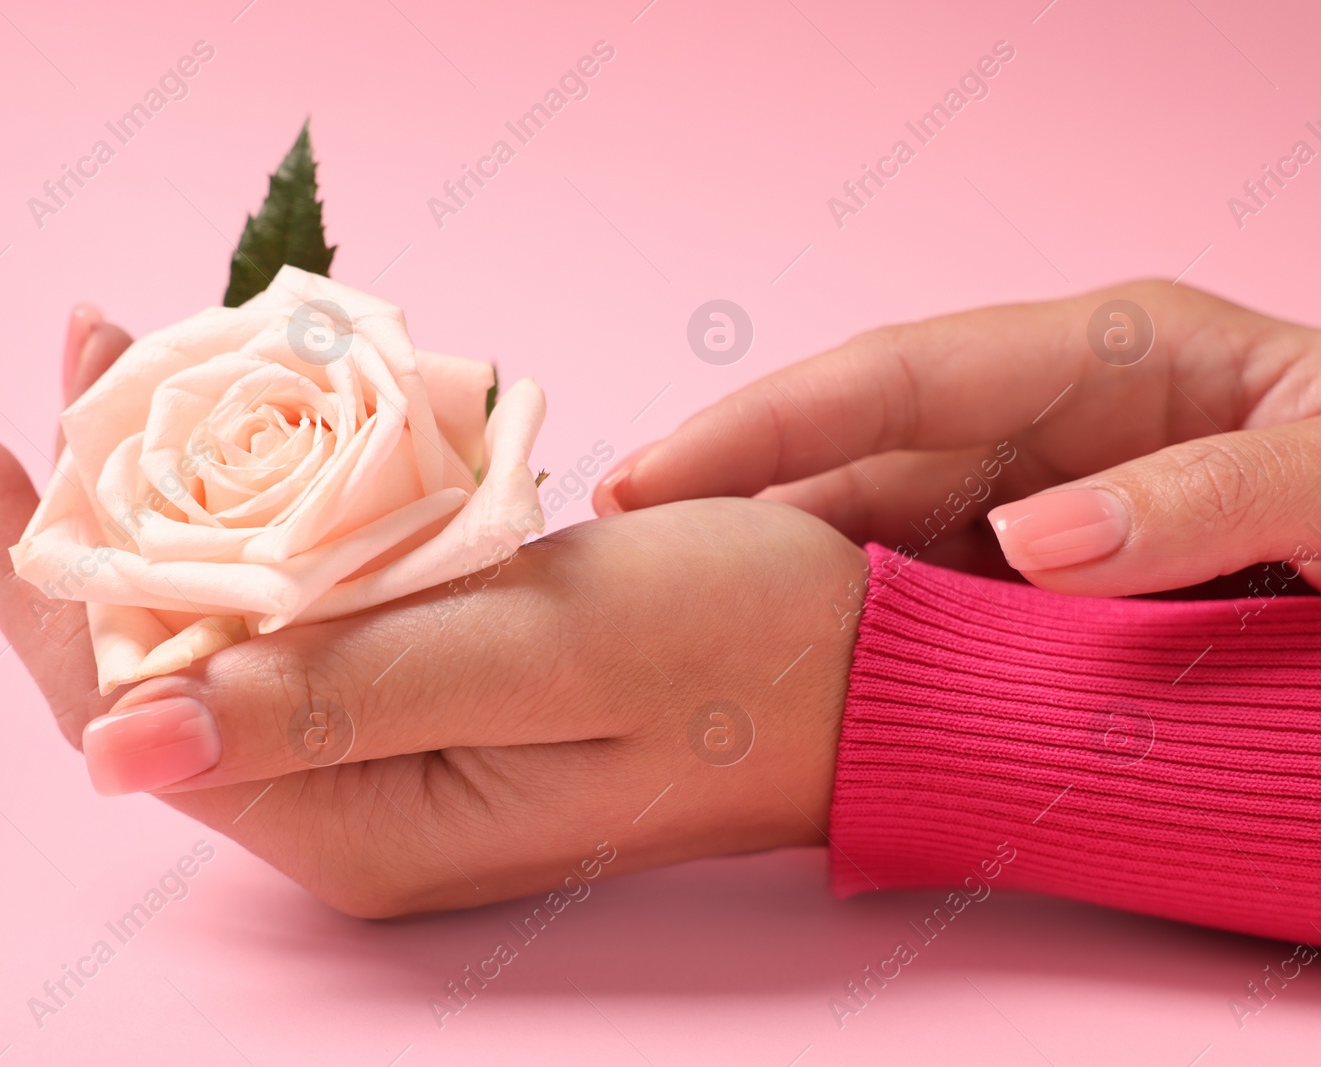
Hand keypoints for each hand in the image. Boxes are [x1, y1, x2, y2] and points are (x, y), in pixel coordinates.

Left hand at [0, 308, 867, 917]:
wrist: (879, 669)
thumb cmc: (744, 651)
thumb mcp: (545, 650)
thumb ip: (338, 696)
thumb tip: (114, 742)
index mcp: (359, 820)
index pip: (127, 702)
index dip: (34, 573)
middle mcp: (356, 809)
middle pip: (161, 657)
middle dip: (99, 506)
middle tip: (88, 349)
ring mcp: (396, 761)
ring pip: (232, 623)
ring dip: (185, 496)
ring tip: (152, 361)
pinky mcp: (439, 706)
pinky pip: (312, 610)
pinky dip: (276, 514)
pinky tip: (268, 434)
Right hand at [597, 280, 1320, 596]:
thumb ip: (1208, 495)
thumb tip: (1029, 544)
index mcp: (1106, 356)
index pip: (893, 377)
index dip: (763, 425)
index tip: (655, 477)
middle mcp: (1048, 431)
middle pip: (854, 460)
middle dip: (732, 503)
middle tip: (613, 565)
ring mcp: (1039, 512)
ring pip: (872, 542)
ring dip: (779, 585)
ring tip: (673, 628)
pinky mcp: (1043, 591)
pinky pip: (926, 614)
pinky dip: (859, 650)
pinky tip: (797, 684)